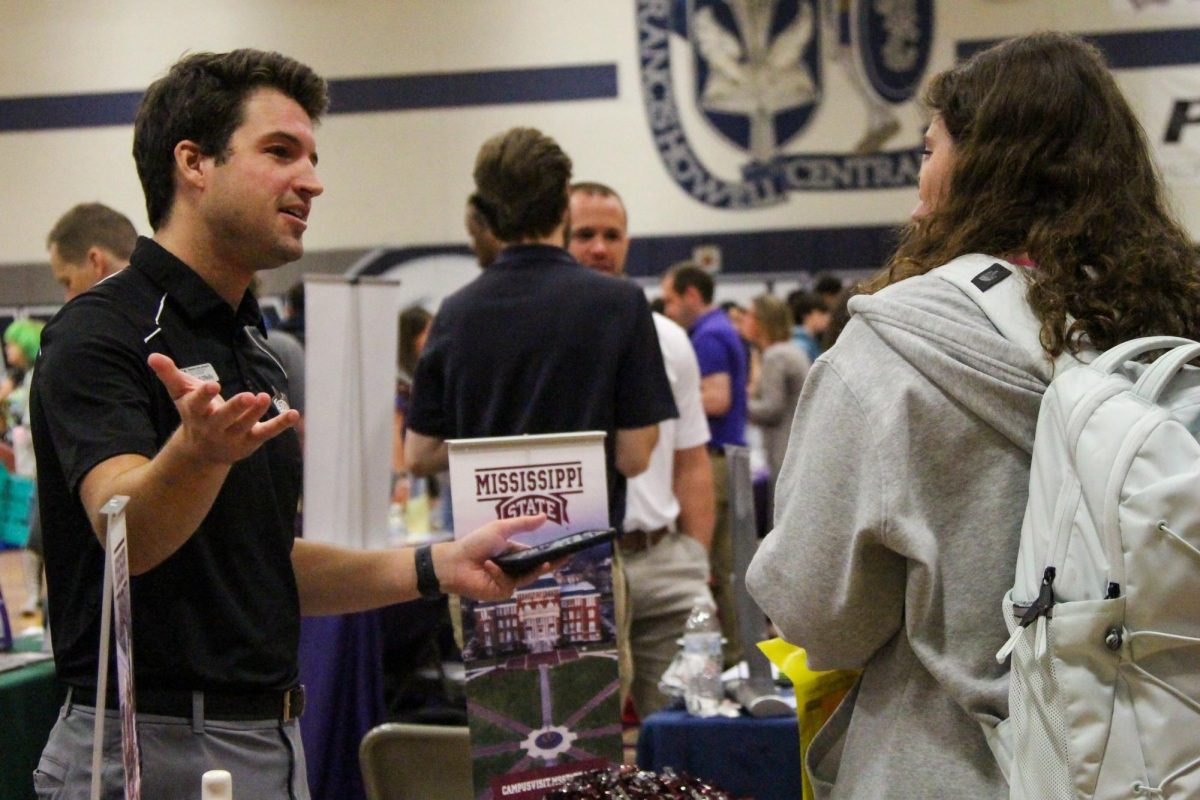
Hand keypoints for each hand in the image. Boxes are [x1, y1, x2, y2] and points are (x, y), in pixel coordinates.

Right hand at [148, 353, 298, 464]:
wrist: (202, 451)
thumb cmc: (195, 414)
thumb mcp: (181, 394)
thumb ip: (169, 375)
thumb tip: (153, 356)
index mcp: (197, 413)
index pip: (198, 404)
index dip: (204, 395)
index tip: (212, 385)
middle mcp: (214, 427)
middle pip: (225, 418)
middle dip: (236, 407)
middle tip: (248, 395)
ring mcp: (234, 436)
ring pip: (246, 424)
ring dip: (256, 412)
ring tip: (264, 396)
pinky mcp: (251, 441)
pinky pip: (267, 432)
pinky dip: (281, 424)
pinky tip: (295, 414)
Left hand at [433, 514, 563, 600]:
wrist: (454, 562)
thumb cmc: (475, 543)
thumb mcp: (501, 529)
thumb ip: (523, 524)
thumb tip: (545, 516)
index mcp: (514, 553)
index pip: (536, 555)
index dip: (551, 554)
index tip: (566, 551)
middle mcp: (513, 569)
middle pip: (536, 568)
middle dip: (551, 564)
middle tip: (566, 558)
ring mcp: (508, 582)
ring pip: (528, 577)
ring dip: (535, 570)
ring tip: (547, 563)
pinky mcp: (501, 592)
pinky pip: (509, 583)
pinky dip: (499, 572)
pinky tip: (489, 565)